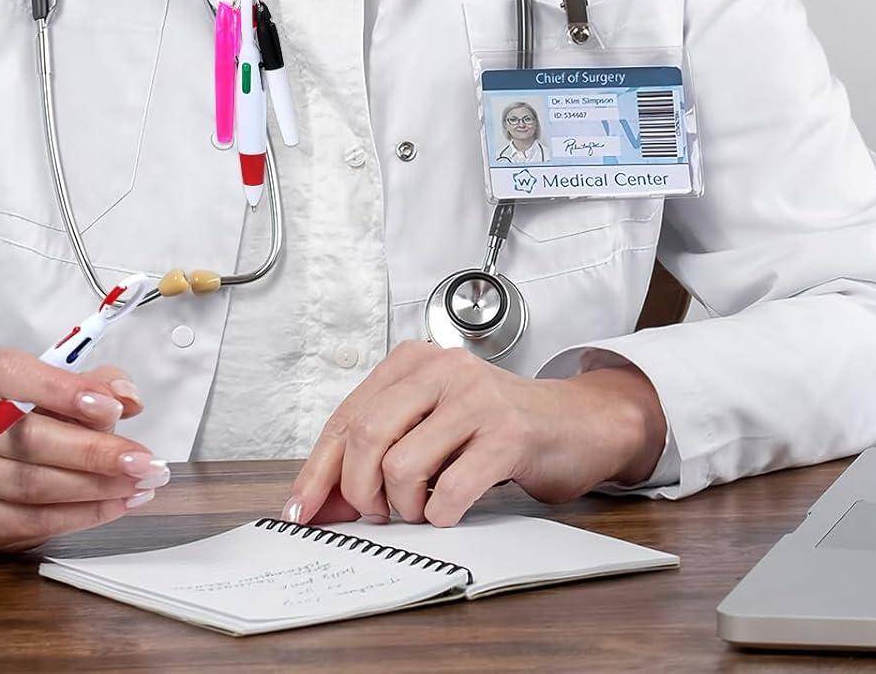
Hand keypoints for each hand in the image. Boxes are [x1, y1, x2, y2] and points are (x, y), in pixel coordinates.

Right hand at [0, 347, 168, 551]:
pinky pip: (25, 523)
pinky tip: (114, 505)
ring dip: (92, 489)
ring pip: (28, 486)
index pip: (14, 376)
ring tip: (137, 485)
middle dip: (93, 453)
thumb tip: (127, 399)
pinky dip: (77, 517)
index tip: (113, 410)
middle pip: (27, 440)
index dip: (63, 392)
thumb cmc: (28, 406)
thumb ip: (99, 382)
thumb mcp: (62, 379)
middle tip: (142, 461)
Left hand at [285, 341, 667, 528]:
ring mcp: (476, 399)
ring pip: (400, 465)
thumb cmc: (496, 428)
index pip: (346, 416)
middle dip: (358, 491)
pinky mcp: (507, 434)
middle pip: (364, 435)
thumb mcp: (431, 427)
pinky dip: (440, 515)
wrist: (575, 423)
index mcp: (414, 361)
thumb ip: (377, 453)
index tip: (300, 511)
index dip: (318, 471)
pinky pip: (449, 491)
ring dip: (403, 507)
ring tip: (422, 508)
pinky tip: (451, 508)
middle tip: (377, 513)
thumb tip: (319, 503)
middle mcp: (442, 369)